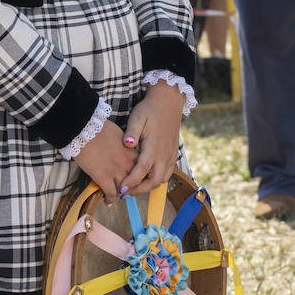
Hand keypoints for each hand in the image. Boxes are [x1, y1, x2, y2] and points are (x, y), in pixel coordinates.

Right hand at [74, 121, 136, 201]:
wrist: (84, 129)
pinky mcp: (103, 177)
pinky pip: (111, 193)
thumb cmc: (98, 128)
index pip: (140, 169)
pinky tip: (107, 201)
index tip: (133, 179)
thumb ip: (125, 144)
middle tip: (126, 190)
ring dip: (120, 194)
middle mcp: (127, 163)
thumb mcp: (119, 133)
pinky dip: (110, 199)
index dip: (137, 176)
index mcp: (131, 152)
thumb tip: (124, 148)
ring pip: (123, 189)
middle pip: (135, 181)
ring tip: (117, 196)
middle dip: (131, 187)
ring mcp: (115, 171)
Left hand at [118, 82, 183, 196]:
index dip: (131, 182)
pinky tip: (146, 178)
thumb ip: (132, 132)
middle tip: (124, 192)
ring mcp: (170, 155)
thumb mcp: (137, 117)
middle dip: (139, 190)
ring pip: (162, 180)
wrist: (168, 102)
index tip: (120, 190)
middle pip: (153, 182)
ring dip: (148, 187)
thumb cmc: (150, 109)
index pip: (141, 171)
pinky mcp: (173, 154)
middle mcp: (164, 155)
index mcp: (154, 147)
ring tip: (134, 187)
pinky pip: (167, 173)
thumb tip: (127, 144)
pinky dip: (157, 180)